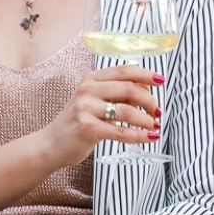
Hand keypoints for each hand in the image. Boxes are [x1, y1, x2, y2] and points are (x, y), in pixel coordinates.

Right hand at [45, 64, 162, 166]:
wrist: (52, 143)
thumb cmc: (78, 122)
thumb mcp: (94, 101)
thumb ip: (117, 94)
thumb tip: (148, 92)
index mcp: (91, 79)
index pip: (124, 70)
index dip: (146, 74)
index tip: (161, 81)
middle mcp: (87, 90)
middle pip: (129, 88)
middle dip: (149, 101)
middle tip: (157, 112)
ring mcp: (86, 108)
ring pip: (127, 110)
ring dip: (146, 119)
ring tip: (154, 126)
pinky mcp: (88, 128)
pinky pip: (121, 132)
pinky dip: (139, 136)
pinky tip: (149, 138)